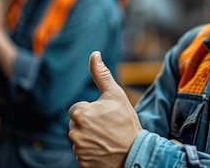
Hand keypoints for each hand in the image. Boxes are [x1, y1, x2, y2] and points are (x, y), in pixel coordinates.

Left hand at [68, 51, 141, 167]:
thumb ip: (101, 74)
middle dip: (88, 124)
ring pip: (78, 137)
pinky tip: (103, 149)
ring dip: (88, 137)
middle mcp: (74, 131)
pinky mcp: (81, 161)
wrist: (135, 152)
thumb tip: (94, 54)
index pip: (77, 108)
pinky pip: (81, 152)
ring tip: (106, 138)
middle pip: (76, 123)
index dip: (91, 111)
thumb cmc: (126, 122)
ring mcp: (77, 148)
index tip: (105, 116)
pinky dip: (90, 151)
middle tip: (107, 127)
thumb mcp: (116, 95)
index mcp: (81, 112)